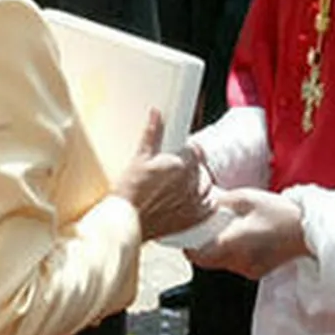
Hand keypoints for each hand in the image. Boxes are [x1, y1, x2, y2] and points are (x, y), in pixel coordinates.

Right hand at [113, 110, 210, 240]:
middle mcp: (190, 183)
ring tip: (180, 186)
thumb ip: (152, 134)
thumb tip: (157, 113)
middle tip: (174, 172)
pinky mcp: (192, 218)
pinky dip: (205, 203)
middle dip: (190, 167)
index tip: (178, 154)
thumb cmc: (129, 191)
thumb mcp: (139, 158)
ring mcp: (192, 202)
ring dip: (198, 183)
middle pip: (201, 169)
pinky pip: (209, 207)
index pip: (196, 151)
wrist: (125, 221)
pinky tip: (191, 200)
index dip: (187, 151)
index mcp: (180, 165)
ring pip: (207, 186)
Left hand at [186, 187, 310, 278]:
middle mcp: (238, 262)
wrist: (308, 231)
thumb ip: (220, 202)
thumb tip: (200, 202)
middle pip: (206, 261)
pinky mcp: (255, 271)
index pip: (197, 254)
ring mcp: (247, 269)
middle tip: (205, 228)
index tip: (188, 232)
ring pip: (219, 263)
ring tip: (227, 230)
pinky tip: (241, 237)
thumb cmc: (280, 213)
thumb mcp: (245, 198)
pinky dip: (231, 253)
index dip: (188, 245)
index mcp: (233, 243)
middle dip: (201, 245)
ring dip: (216, 249)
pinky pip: (234, 264)